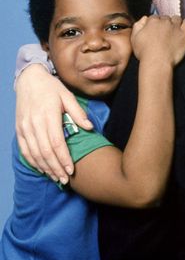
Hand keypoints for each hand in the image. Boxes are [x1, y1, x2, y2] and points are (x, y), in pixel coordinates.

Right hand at [15, 63, 90, 183]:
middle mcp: (34, 123)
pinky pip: (24, 149)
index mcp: (48, 115)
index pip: (56, 142)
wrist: (29, 80)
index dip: (63, 158)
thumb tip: (89, 128)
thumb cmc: (52, 88)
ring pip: (34, 153)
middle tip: (65, 179)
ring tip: (55, 177)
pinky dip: (32, 161)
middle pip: (45, 151)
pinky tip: (41, 169)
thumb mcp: (68, 96)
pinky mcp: (19, 130)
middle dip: (55, 168)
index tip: (71, 170)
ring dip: (44, 168)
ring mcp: (24, 127)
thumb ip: (78, 112)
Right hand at [131, 15, 184, 66]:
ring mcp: (175, 27)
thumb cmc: (144, 52)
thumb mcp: (134, 38)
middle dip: (164, 23)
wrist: (157, 62)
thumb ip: (138, 26)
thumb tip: (145, 18)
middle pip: (166, 18)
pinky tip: (184, 28)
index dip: (155, 24)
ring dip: (175, 23)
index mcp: (152, 22)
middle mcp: (165, 22)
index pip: (154, 17)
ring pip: (177, 19)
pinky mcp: (184, 33)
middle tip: (164, 33)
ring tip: (173, 31)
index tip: (155, 30)